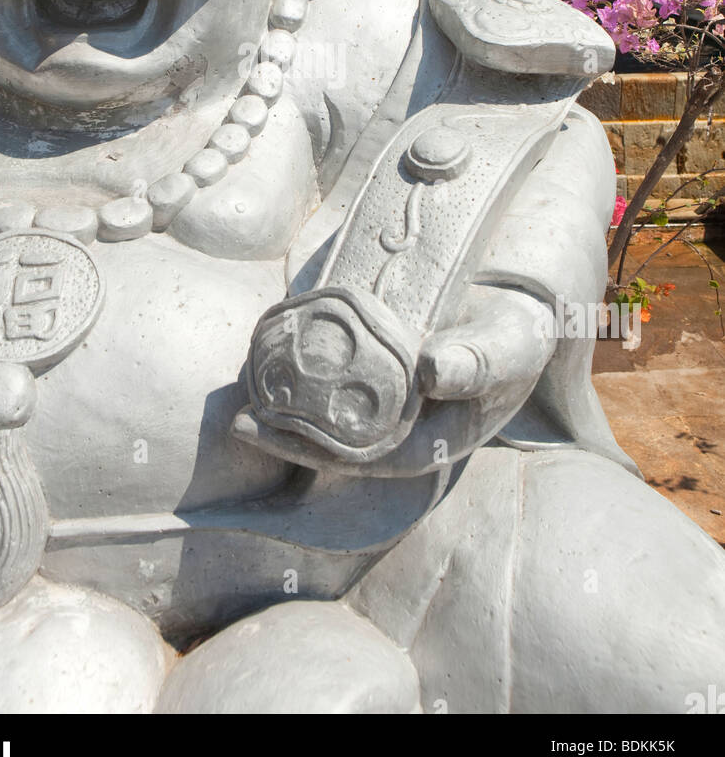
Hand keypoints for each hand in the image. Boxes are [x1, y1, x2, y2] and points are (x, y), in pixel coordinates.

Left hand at [233, 285, 555, 476]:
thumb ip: (478, 360)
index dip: (316, 452)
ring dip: (288, 408)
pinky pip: (334, 378)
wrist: (518, 298)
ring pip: (331, 414)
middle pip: (340, 443)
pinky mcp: (378, 368)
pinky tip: (266, 358)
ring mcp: (391, 399)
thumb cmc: (518, 329)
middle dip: (288, 438)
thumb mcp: (511, 343)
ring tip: (240, 396)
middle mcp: (409, 426)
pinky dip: (301, 372)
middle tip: (240, 421)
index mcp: (436, 439)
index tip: (269, 433)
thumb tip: (429, 371)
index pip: (369, 458)